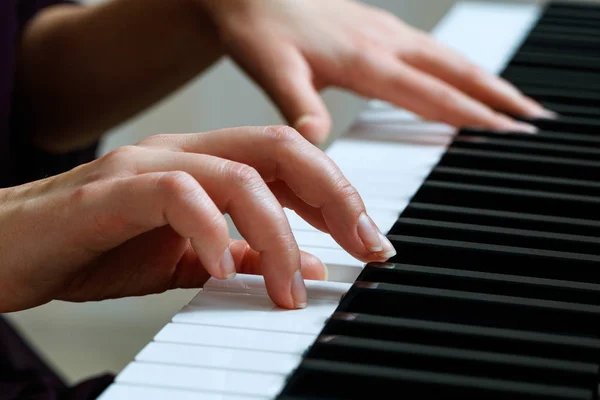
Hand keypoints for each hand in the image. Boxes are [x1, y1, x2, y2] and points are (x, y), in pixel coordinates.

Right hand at [0, 126, 393, 312]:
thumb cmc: (95, 248)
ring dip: (279, 234)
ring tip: (291, 288)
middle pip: (281, 150)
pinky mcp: (112, 189)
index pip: (291, 161)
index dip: (339, 197)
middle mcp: (185, 153)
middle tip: (365, 248)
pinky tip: (224, 269)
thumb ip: (240, 255)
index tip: (370, 242)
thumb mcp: (185, 259)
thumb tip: (298, 265)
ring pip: (239, 174)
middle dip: (335, 197)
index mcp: (206, 164)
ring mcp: (149, 165)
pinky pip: (177, 194)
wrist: (9, 248)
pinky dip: (212, 231)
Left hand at [198, 0, 553, 143]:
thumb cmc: (259, 28)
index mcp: (364, 59)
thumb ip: (299, 104)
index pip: (430, 93)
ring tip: (515, 99)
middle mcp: (383, 43)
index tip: (507, 130)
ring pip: (448, 58)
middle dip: (496, 95)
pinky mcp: (377, 28)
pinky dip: (458, 66)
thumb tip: (318, 139)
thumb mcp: (272, 69)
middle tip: (534, 117)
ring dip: (485, 78)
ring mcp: (384, 32)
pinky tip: (462, 75)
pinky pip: (431, 50)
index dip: (470, 114)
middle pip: (453, 71)